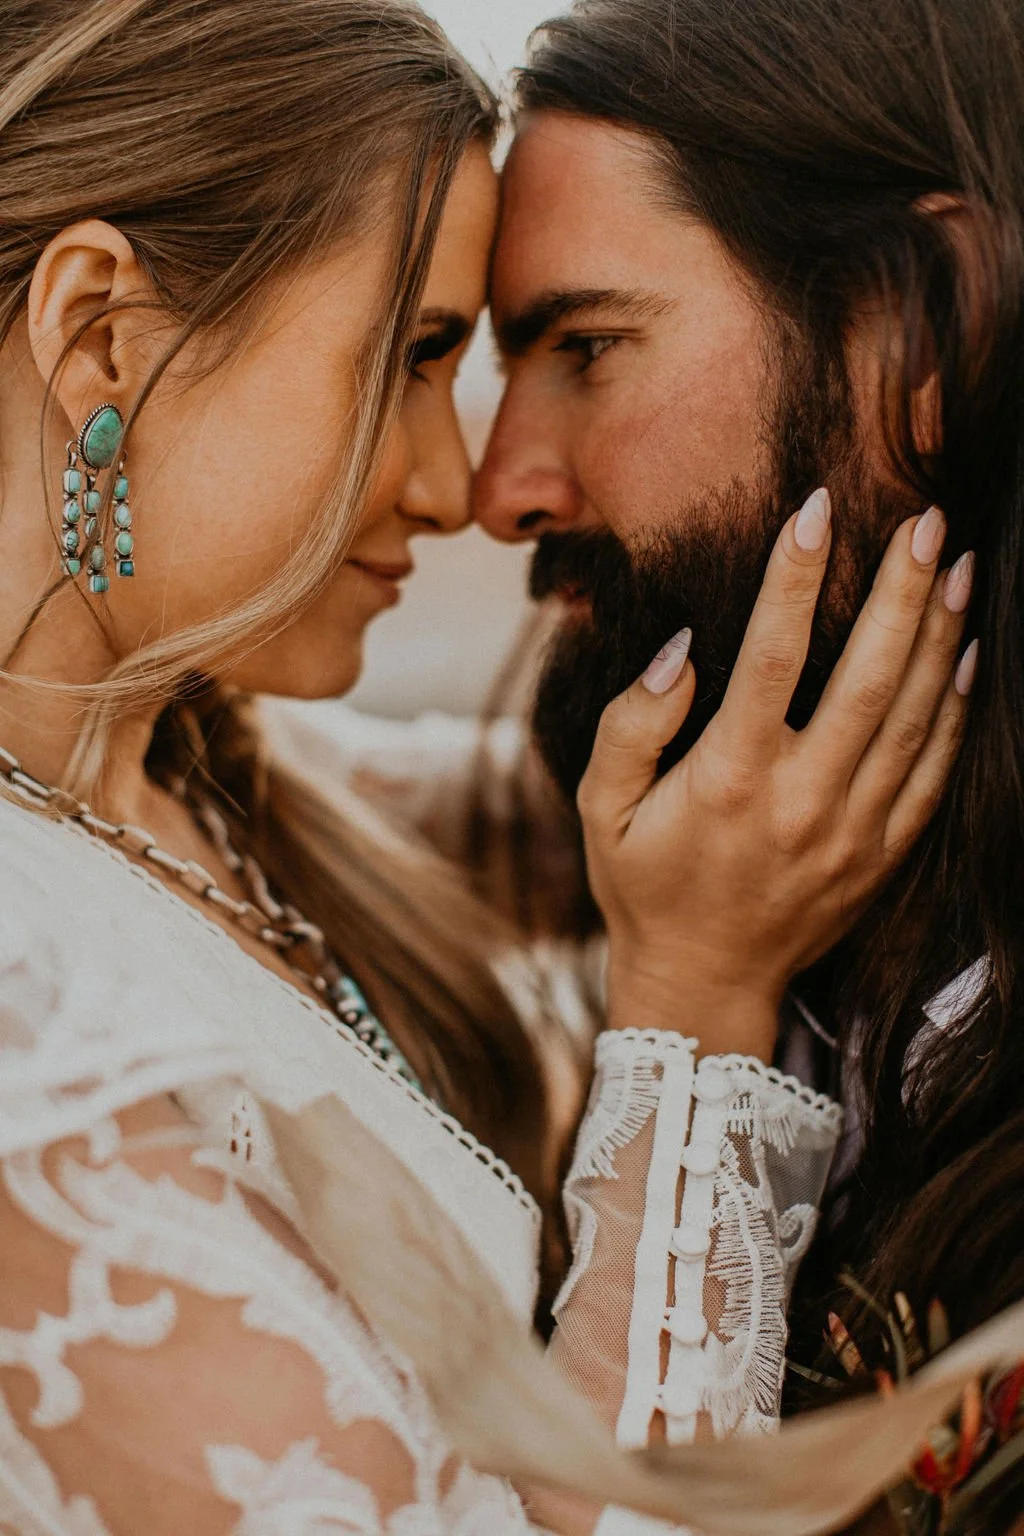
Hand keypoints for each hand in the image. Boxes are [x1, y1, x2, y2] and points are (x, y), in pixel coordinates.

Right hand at [579, 490, 974, 1057]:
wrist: (704, 982)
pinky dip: (953, 709)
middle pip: (866, 676)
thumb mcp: (601, 807)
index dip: (794, 577)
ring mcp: (853, 830)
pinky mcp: (883, 853)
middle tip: (926, 522)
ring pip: (912, 716)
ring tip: (959, 566)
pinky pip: (932, 771)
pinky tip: (963, 653)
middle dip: (901, 590)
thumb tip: (681, 651)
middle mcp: (801, 800)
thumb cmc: (644, 885)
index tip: (815, 510)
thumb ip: (632, 724)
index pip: (771, 657)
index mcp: (728, 779)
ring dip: (940, 635)